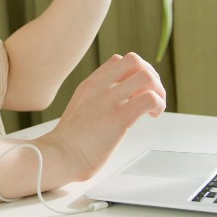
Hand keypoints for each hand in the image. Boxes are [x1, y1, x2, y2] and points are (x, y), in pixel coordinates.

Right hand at [41, 53, 165, 181]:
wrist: (58, 156)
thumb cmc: (69, 142)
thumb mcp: (80, 109)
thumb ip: (97, 101)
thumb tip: (119, 104)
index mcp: (90, 84)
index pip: (119, 60)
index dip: (135, 72)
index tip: (138, 91)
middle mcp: (100, 87)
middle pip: (135, 61)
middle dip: (151, 77)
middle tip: (151, 97)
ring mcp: (108, 101)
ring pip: (146, 76)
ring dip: (158, 91)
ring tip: (154, 108)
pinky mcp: (118, 118)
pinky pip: (149, 98)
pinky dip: (158, 105)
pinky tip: (151, 116)